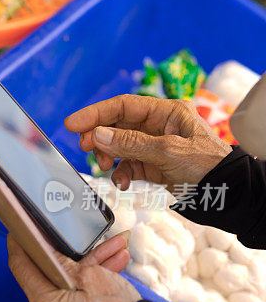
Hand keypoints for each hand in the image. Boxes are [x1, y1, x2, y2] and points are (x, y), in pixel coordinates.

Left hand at [7, 234, 139, 301]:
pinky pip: (76, 294)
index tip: (20, 228)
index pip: (21, 267)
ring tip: (112, 245)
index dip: (20, 243)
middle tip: (71, 232)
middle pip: (48, 273)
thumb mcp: (90, 276)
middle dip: (68, 251)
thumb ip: (62, 260)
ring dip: (89, 263)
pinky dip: (91, 279)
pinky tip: (113, 260)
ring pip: (67, 281)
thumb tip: (45, 248)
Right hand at [65, 95, 230, 190]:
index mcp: (167, 112)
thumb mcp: (168, 152)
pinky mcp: (153, 166)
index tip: (73, 123)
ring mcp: (154, 147)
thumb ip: (130, 143)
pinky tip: (121, 182)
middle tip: (85, 147)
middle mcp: (159, 126)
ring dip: (107, 156)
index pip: (124, 106)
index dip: (96, 113)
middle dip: (99, 136)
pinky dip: (120, 174)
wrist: (228, 194)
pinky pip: (127, 166)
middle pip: (117, 125)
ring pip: (119, 147)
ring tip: (103, 166)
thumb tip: (97, 135)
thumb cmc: (209, 166)